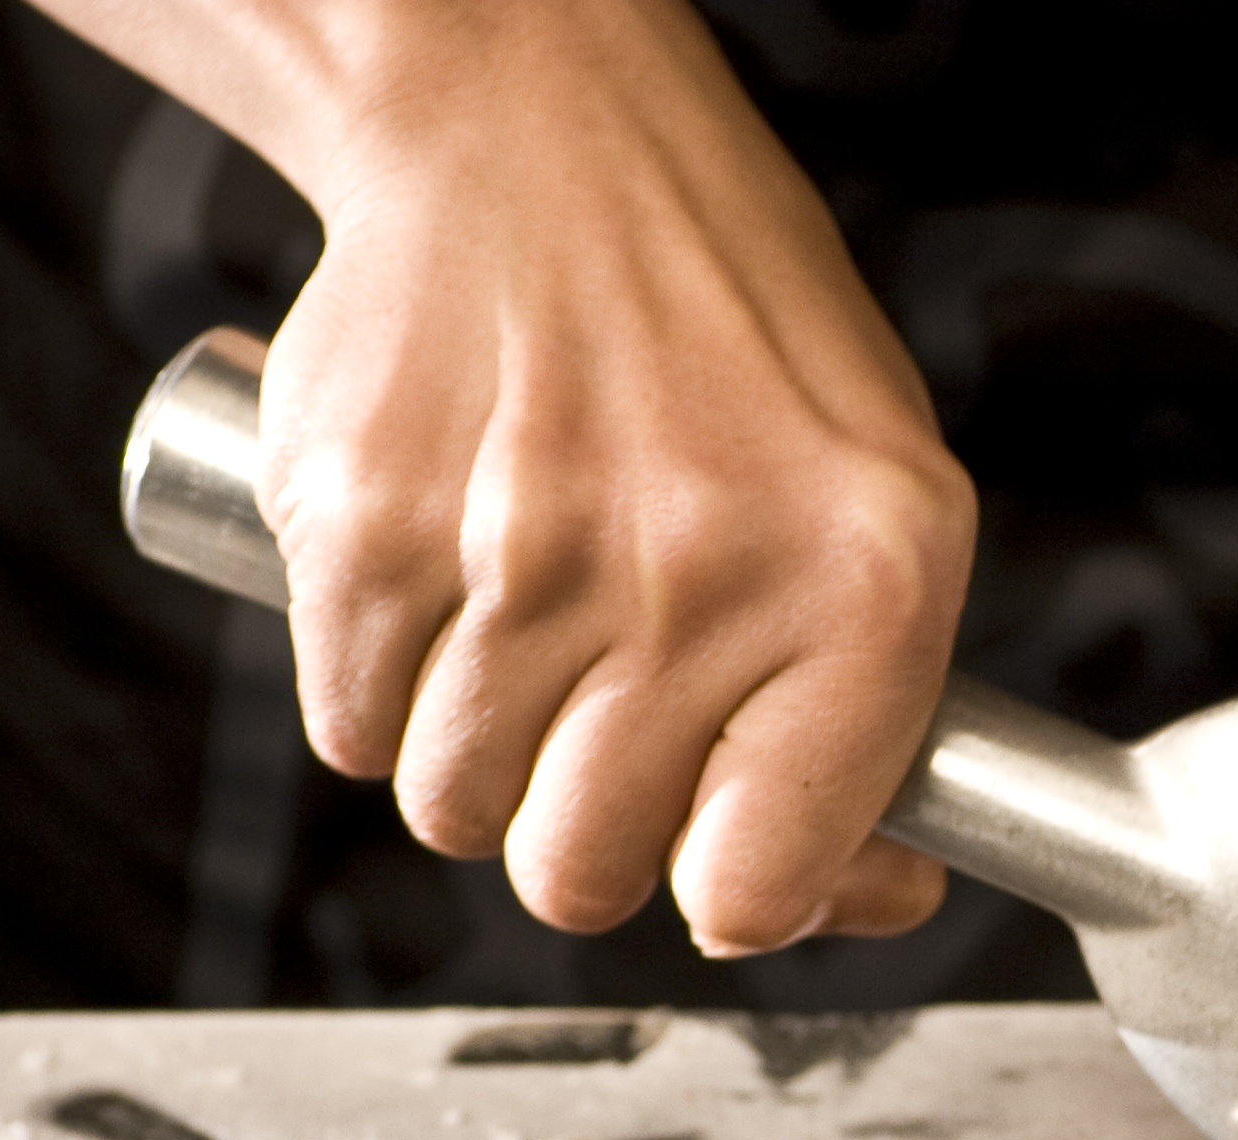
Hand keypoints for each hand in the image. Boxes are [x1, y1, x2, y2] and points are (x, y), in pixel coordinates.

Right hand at [49, 0, 973, 951]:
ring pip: (454, 808)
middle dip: (588, 836)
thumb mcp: (887, 508)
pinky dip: (384, 691)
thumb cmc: (733, 344)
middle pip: (578, 876)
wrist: (537, 140)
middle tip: (612, 734)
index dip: (734, 901)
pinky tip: (448, 579)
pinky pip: (350, 728)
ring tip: (535, 623)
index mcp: (867, 587)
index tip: (731, 866)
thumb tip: (867, 898)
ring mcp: (519, 553)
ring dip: (482, 758)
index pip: (754, 884)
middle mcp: (698, 576)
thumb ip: (878, 721)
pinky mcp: (363, 528)